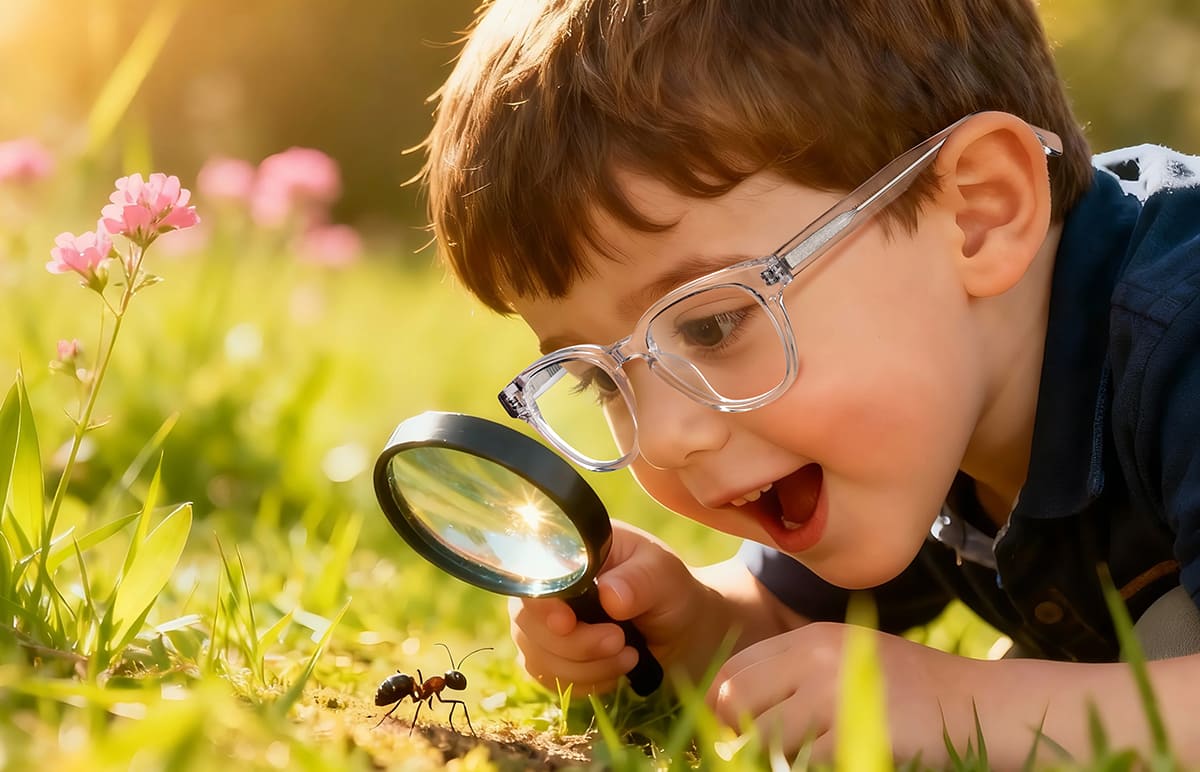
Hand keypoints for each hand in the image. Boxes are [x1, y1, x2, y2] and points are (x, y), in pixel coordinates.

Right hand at [508, 519, 717, 693]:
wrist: (683, 633)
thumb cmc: (671, 592)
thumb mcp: (665, 577)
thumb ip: (641, 580)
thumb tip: (609, 595)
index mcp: (570, 554)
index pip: (531, 576)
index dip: (541, 605)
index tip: (568, 624)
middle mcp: (549, 589)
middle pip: (528, 623)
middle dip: (575, 644)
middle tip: (620, 641)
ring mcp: (545, 625)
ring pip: (537, 657)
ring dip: (585, 667)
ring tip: (629, 655)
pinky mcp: (552, 658)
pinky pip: (549, 679)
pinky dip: (585, 682)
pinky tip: (616, 669)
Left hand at [706, 622, 975, 764]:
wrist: (975, 703)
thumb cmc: (906, 690)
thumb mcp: (844, 662)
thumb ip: (794, 675)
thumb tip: (731, 707)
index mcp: (808, 639)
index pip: (733, 670)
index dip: (723, 706)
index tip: (737, 732)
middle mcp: (814, 658)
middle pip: (736, 699)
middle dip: (737, 733)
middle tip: (759, 754)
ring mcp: (834, 693)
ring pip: (763, 735)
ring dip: (772, 757)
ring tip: (802, 756)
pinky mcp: (855, 731)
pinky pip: (802, 762)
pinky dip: (806, 769)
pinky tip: (834, 761)